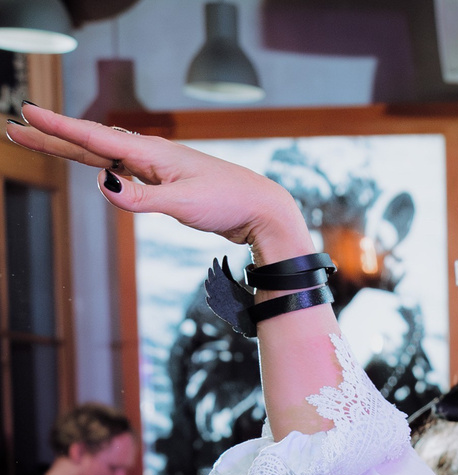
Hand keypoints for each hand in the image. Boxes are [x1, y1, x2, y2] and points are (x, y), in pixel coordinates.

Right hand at [7, 104, 309, 260]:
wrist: (261, 208)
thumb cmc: (228, 202)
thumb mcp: (183, 204)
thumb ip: (141, 198)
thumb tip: (103, 188)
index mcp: (150, 153)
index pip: (95, 138)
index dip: (58, 126)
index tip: (27, 112)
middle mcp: (149, 154)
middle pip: (90, 143)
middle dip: (51, 135)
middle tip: (14, 127)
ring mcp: (155, 167)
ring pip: (102, 155)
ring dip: (69, 147)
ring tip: (37, 139)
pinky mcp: (163, 181)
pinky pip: (119, 168)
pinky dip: (97, 163)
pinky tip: (89, 164)